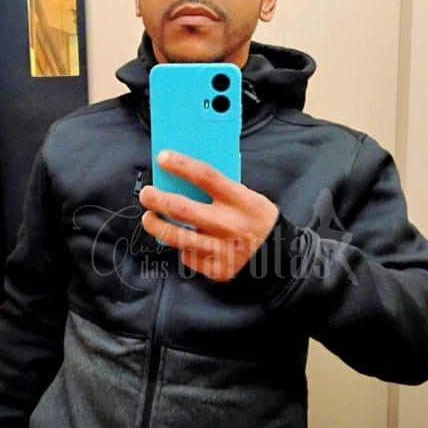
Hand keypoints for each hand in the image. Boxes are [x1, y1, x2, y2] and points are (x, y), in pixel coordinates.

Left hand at [139, 150, 278, 281]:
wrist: (280, 257)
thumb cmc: (259, 221)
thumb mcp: (250, 198)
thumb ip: (223, 190)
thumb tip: (187, 177)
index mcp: (241, 201)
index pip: (206, 177)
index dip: (182, 165)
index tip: (163, 158)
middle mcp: (229, 225)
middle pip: (182, 208)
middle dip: (157, 199)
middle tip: (147, 193)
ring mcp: (222, 250)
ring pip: (177, 237)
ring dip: (156, 226)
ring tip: (149, 218)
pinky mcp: (216, 269)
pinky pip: (189, 256)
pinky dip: (183, 247)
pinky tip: (183, 241)